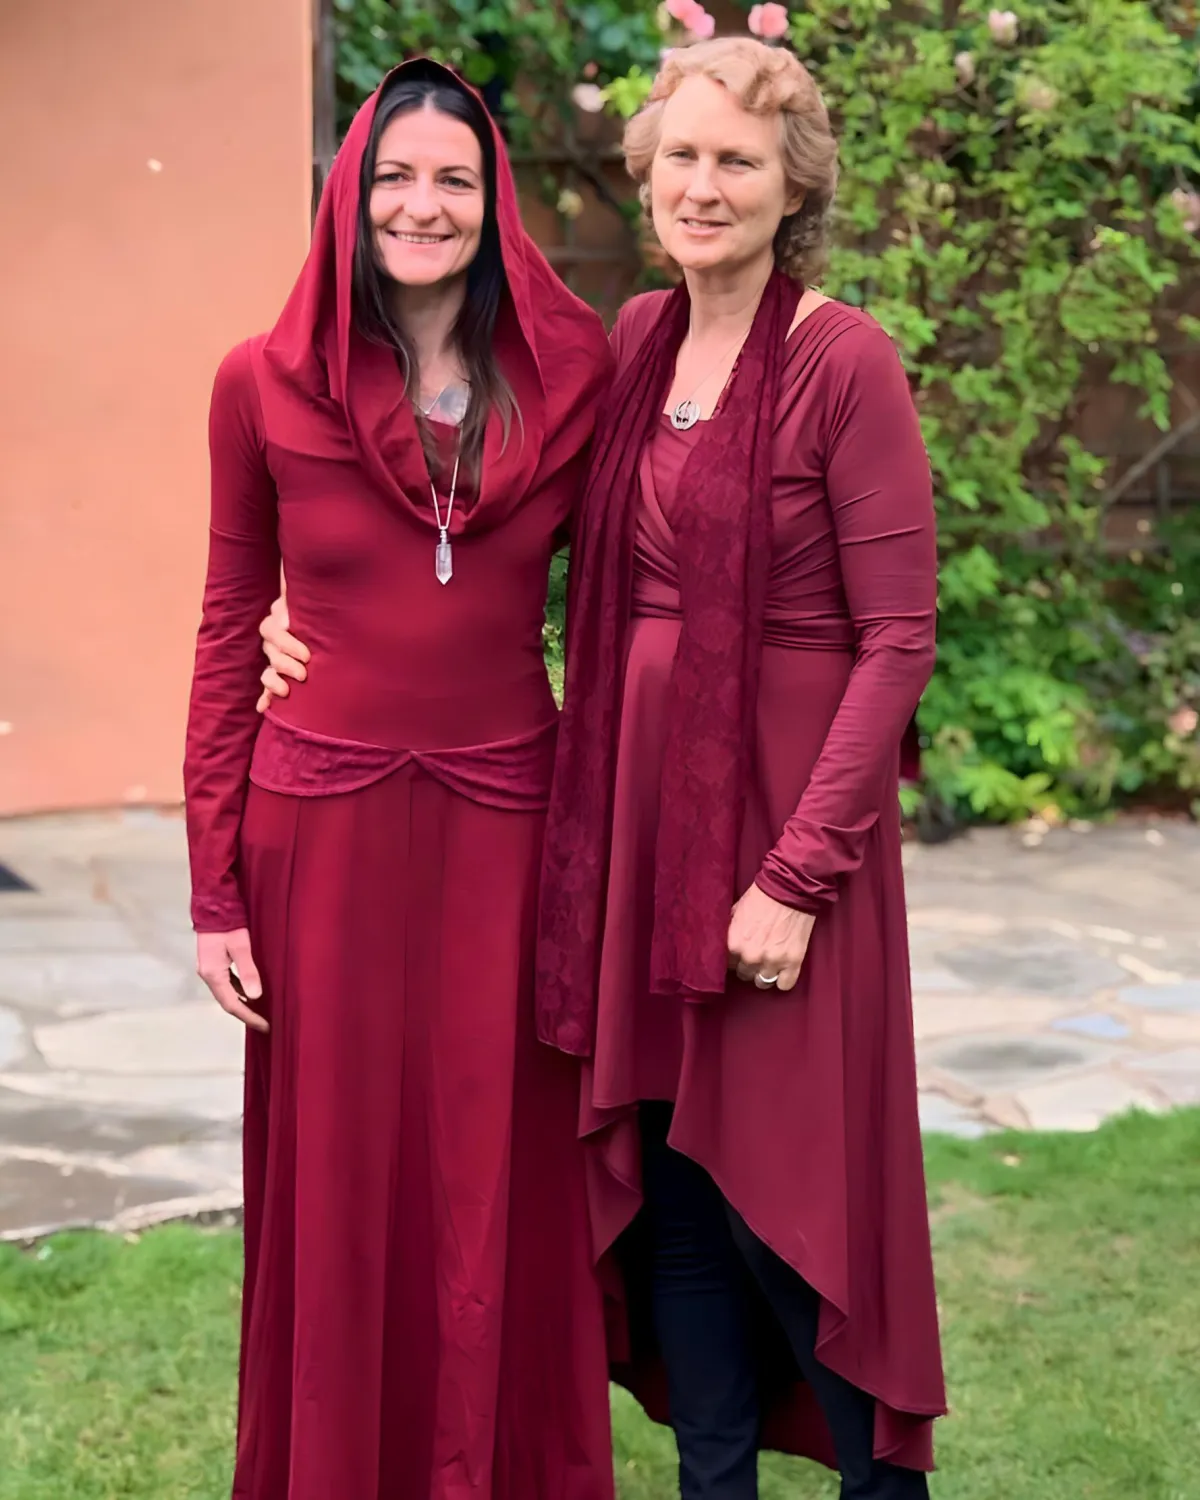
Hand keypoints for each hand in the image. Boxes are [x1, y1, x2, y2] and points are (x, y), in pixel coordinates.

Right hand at [196, 929, 268, 1031]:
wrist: (213, 905)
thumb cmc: (228, 923)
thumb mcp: (241, 946)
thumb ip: (248, 971)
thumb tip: (255, 996)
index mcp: (213, 974)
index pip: (232, 1004)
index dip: (248, 1016)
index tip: (264, 1025)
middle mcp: (208, 974)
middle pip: (227, 1001)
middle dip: (246, 1013)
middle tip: (264, 1022)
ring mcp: (209, 969)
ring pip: (226, 993)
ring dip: (242, 1002)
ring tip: (260, 1010)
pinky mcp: (213, 962)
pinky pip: (226, 983)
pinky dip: (238, 990)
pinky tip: (249, 991)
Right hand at [256, 592, 309, 712]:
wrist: (327, 624)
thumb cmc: (319, 611)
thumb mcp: (308, 602)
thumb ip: (293, 601)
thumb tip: (287, 615)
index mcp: (278, 622)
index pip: (272, 632)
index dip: (287, 644)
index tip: (307, 655)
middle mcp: (273, 642)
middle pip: (271, 654)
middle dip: (286, 665)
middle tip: (303, 674)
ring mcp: (274, 661)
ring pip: (267, 673)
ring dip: (274, 682)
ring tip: (286, 691)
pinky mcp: (278, 677)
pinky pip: (267, 689)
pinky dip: (265, 698)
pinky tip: (262, 708)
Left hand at [726, 884, 814, 993]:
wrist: (789, 889)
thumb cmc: (761, 896)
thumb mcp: (735, 911)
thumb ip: (729, 931)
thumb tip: (721, 943)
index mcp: (733, 943)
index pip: (726, 965)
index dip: (733, 959)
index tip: (738, 955)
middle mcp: (751, 956)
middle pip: (744, 974)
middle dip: (748, 965)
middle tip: (756, 955)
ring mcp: (772, 961)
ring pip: (762, 982)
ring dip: (764, 973)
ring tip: (769, 963)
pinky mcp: (793, 962)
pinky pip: (784, 985)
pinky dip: (783, 980)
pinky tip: (782, 970)